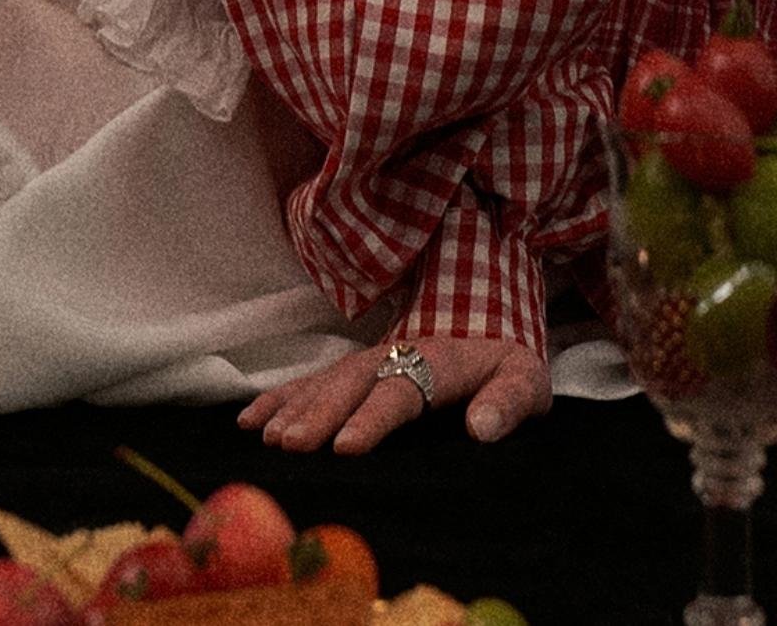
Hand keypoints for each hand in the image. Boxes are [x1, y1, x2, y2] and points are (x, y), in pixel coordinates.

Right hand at [237, 334, 551, 455]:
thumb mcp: (527, 381)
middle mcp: (397, 355)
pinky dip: (280, 398)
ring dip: (295, 407)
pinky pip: (311, 381)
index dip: (374, 417)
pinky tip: (249, 422)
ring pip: (327, 381)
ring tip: (268, 438)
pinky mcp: (354, 370)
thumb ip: (509, 402)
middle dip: (321, 413)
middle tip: (292, 446)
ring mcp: (371, 360)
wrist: (490, 329)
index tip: (346, 446)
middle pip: (354, 383)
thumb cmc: (508, 369)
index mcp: (441, 360)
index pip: (403, 388)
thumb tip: (483, 428)